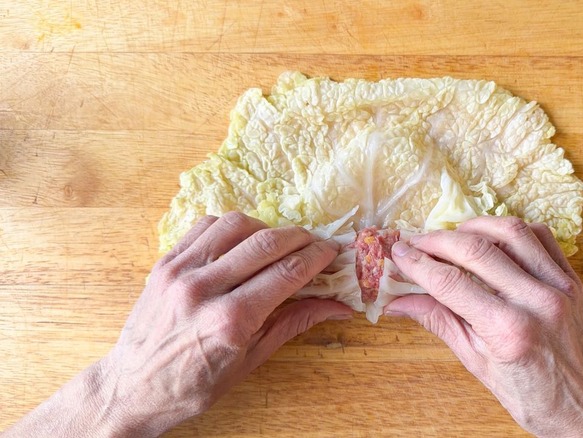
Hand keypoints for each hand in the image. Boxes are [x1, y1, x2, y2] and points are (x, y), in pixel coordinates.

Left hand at [107, 212, 352, 434]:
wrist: (133, 388)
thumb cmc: (195, 384)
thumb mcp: (252, 360)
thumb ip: (295, 323)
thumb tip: (339, 306)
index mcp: (231, 320)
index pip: (287, 272)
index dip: (317, 257)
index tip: (333, 251)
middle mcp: (204, 289)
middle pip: (266, 242)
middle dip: (300, 238)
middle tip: (315, 244)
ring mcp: (180, 271)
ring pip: (235, 224)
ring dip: (265, 228)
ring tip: (277, 243)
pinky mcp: (164, 262)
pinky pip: (204, 226)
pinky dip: (231, 227)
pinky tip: (241, 243)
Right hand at [385, 217, 582, 437]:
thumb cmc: (531, 395)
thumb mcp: (476, 363)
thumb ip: (439, 322)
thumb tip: (398, 303)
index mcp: (508, 330)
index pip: (450, 283)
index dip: (418, 263)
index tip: (398, 253)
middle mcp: (536, 301)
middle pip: (476, 250)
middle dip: (438, 241)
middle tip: (415, 242)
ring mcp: (559, 287)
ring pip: (512, 232)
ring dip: (475, 226)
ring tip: (452, 234)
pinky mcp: (573, 281)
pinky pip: (542, 237)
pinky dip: (514, 231)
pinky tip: (494, 238)